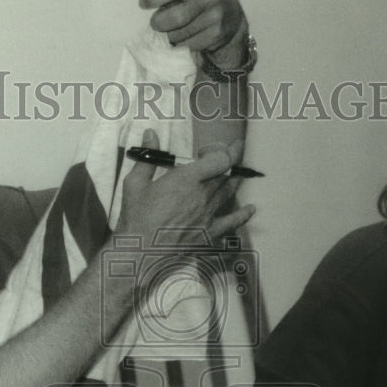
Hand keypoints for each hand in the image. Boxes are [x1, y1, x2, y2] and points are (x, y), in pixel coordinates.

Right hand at [115, 129, 254, 243]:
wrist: (141, 252)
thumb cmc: (136, 218)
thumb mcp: (135, 184)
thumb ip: (148, 157)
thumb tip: (151, 134)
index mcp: (187, 179)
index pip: (220, 159)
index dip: (220, 149)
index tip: (209, 150)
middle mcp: (203, 195)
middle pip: (227, 173)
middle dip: (231, 159)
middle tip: (233, 150)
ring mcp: (208, 215)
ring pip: (229, 192)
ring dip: (235, 180)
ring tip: (239, 172)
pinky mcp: (209, 234)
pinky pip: (232, 222)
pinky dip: (243, 215)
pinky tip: (251, 210)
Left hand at [139, 0, 247, 67]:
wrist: (232, 13)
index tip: (143, 4)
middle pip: (175, 17)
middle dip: (159, 23)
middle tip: (155, 24)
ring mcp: (215, 16)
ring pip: (179, 34)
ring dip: (169, 35)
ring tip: (172, 30)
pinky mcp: (216, 34)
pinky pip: (188, 44)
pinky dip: (181, 44)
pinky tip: (184, 37)